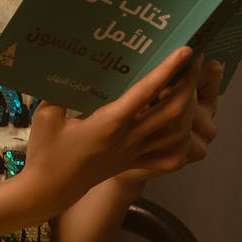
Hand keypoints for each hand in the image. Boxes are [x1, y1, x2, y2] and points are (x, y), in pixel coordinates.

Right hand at [23, 47, 206, 222]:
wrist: (50, 190)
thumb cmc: (46, 151)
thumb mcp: (46, 114)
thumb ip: (61, 89)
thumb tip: (71, 63)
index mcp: (109, 123)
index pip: (146, 92)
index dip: (168, 70)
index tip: (186, 51)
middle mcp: (129, 139)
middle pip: (173, 113)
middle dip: (190, 85)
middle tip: (195, 62)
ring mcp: (135, 154)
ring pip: (177, 134)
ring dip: (189, 110)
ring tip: (190, 87)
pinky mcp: (134, 164)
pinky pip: (169, 156)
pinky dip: (182, 140)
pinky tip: (184, 125)